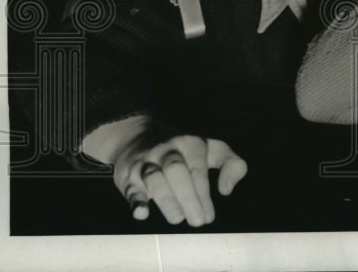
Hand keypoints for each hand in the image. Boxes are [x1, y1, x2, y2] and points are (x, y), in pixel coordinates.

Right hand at [112, 123, 247, 225]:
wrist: (135, 135)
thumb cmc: (183, 151)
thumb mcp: (210, 149)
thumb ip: (230, 163)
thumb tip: (226, 190)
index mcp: (190, 143)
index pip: (198, 168)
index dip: (204, 193)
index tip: (209, 217)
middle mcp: (167, 149)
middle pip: (176, 171)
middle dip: (188, 197)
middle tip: (197, 222)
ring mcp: (146, 161)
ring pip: (154, 177)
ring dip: (166, 199)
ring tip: (178, 219)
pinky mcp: (127, 174)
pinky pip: (130, 186)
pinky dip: (135, 200)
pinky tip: (141, 213)